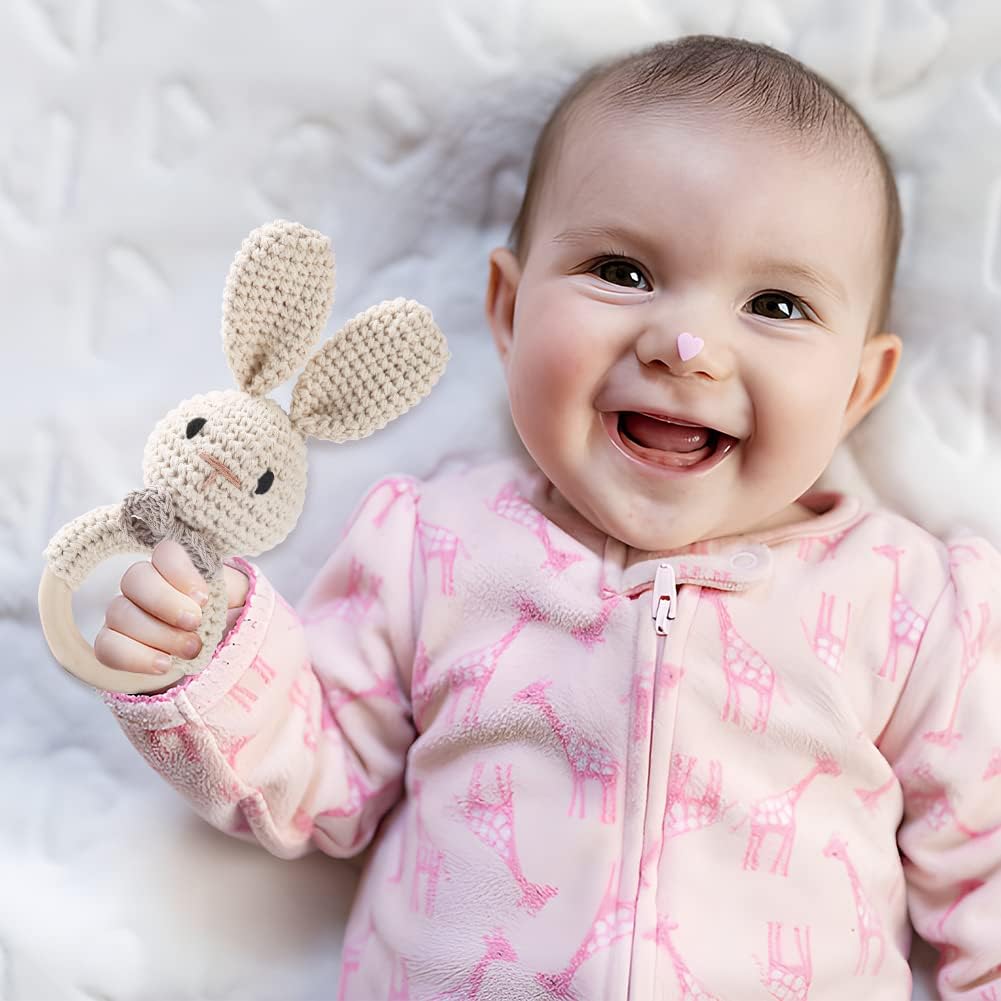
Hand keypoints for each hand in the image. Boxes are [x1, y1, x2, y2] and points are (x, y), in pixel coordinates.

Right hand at [94, 539, 249, 690]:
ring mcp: (123, 612)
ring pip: (120, 613)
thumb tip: (225, 588)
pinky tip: (164, 664)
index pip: (165, 552)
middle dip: (166, 603)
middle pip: (135, 578)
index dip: (180, 572)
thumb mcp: (235, 598)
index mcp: (175, 566)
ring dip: (158, 634)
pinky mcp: (112, 642)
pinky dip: (135, 658)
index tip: (204, 598)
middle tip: (195, 622)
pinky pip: (106, 647)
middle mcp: (143, 583)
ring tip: (191, 649)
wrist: (210, 648)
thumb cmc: (222, 616)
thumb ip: (232, 588)